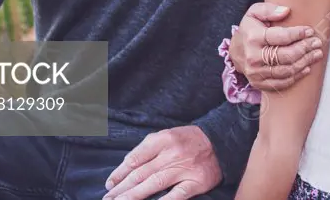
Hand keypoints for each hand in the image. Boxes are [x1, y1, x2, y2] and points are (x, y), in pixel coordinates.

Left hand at [103, 126, 219, 199]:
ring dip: (134, 196)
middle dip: (122, 188)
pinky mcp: (196, 182)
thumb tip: (126, 166)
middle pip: (141, 174)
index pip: (135, 158)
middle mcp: (172, 153)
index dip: (120, 173)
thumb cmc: (189, 140)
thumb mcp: (167, 135)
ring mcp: (184, 168)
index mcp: (163, 139)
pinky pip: (177, 194)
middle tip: (108, 199)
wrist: (221, 141)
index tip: (109, 184)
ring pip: (154, 184)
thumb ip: (147, 148)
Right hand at [229, 2, 323, 91]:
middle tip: (317, 42)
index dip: (298, 34)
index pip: (281, 37)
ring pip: (286, 70)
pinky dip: (296, 76)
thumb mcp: (254, 13)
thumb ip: (269, 9)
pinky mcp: (259, 84)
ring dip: (305, 62)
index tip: (310, 31)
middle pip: (286, 56)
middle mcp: (253, 57)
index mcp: (253, 38)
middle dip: (305, 49)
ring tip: (316, 54)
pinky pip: (282, 83)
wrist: (236, 51)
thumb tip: (286, 11)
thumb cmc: (250, 29)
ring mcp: (256, 73)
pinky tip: (306, 67)